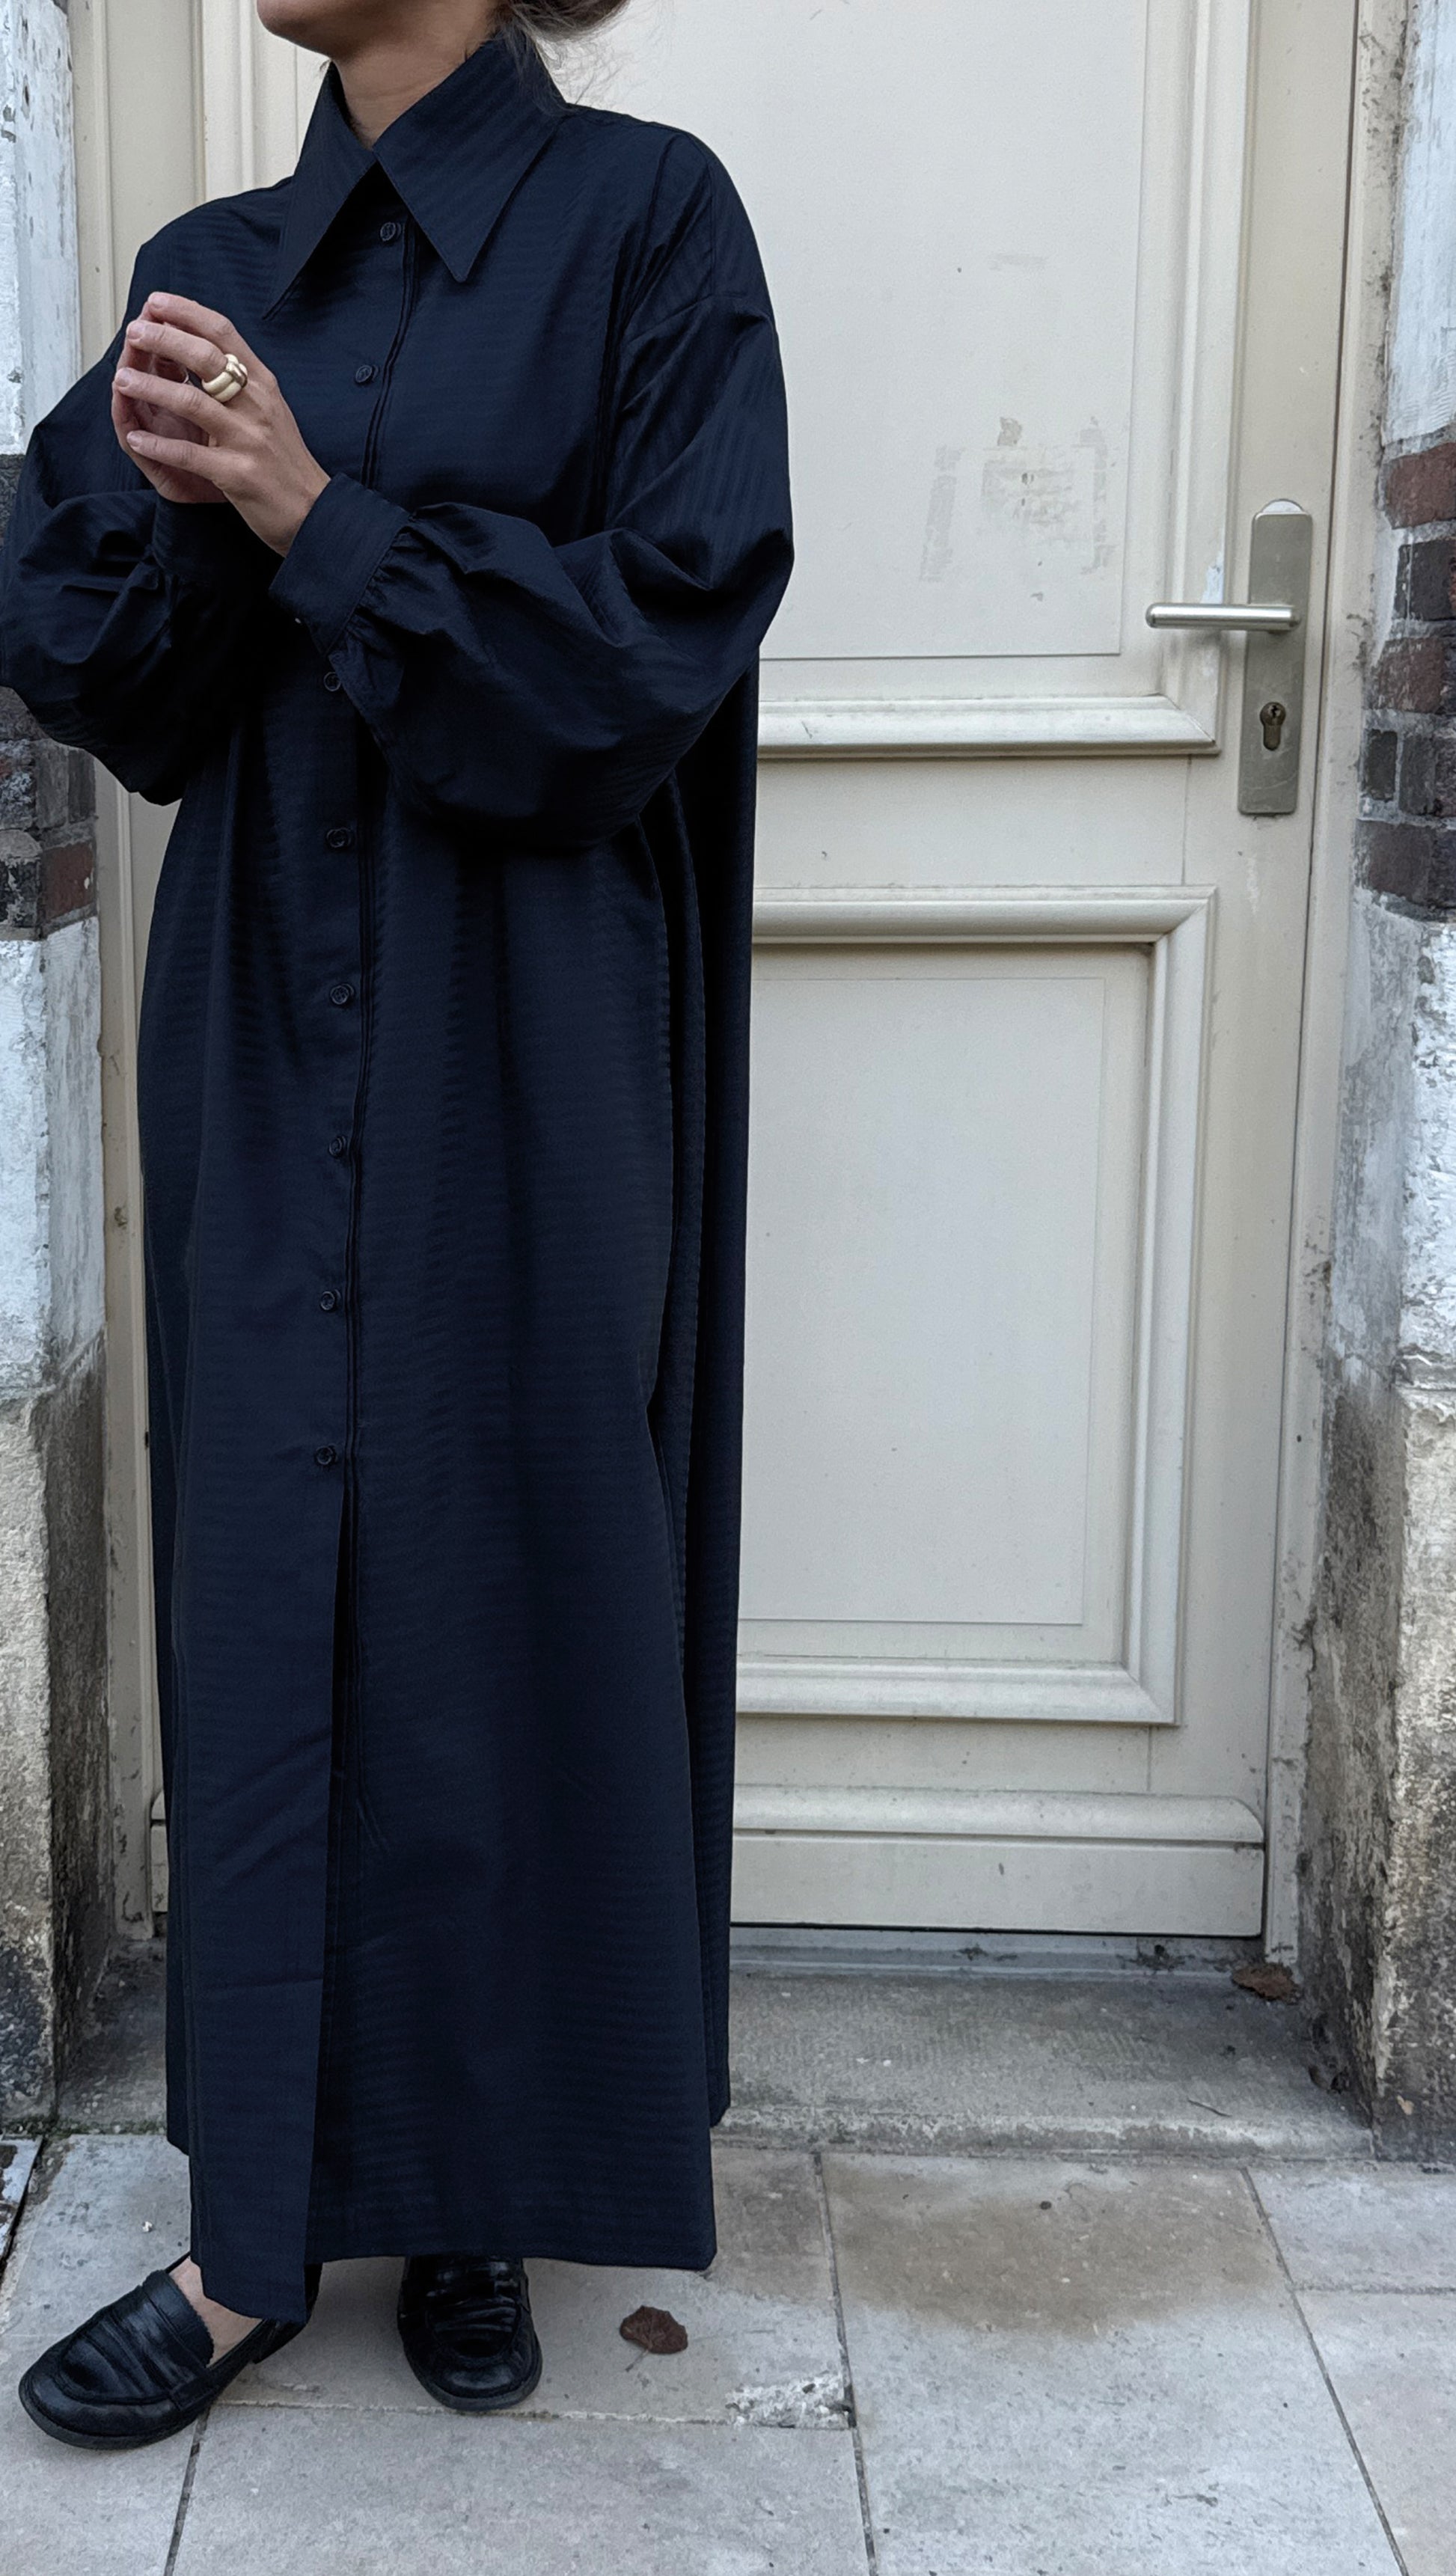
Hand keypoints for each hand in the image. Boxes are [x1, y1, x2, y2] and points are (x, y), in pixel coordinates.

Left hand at [112, 292, 328, 555]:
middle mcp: (257, 406)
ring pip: (192, 402)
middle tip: (134, 331)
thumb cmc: (284, 460)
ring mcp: (248, 439)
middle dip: (164, 339)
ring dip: (151, 388)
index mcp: (263, 384)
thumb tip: (204, 345)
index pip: (222, 334)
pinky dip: (159, 446)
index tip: (156, 302)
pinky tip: (137, 438)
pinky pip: (190, 455)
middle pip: (206, 358)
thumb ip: (241, 380)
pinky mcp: (237, 474)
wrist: (312, 510)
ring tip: (122, 380)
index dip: (186, 313)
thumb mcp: (269, 409)